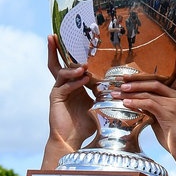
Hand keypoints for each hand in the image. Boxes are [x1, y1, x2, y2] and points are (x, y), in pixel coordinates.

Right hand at [45, 35, 94, 157]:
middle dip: (55, 49)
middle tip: (54, 35)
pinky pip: (63, 85)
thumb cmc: (86, 125)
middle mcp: (64, 85)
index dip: (74, 54)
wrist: (73, 140)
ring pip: (62, 72)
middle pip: (57, 63)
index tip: (79, 41)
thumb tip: (122, 86)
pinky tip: (84, 79)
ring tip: (84, 67)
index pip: (72, 66)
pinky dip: (74, 81)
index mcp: (74, 85)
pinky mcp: (55, 98)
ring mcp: (59, 90)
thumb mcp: (100, 106)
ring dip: (73, 68)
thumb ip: (105, 94)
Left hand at [118, 55, 175, 166]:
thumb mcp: (158, 116)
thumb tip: (134, 99)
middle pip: (155, 82)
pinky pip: (149, 103)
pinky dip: (135, 102)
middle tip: (121, 81)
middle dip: (136, 81)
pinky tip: (125, 103)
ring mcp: (173, 104)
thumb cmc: (169, 134)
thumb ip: (150, 105)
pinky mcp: (168, 113)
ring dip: (131, 92)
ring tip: (117, 93)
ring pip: (149, 92)